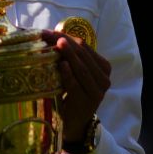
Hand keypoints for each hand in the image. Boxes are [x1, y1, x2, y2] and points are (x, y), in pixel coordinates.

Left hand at [40, 28, 111, 142]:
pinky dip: (69, 74)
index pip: (85, 47)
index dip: (68, 37)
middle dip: (65, 43)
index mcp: (103, 68)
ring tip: (58, 43)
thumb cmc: (71, 93)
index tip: (49, 31)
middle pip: (83, 55)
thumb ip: (69, 57)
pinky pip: (76, 85)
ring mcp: (97, 92)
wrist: (73, 122)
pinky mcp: (87, 103)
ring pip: (82, 69)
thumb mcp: (74, 73)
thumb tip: (50, 34)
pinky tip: (62, 65)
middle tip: (48, 34)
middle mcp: (104, 79)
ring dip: (69, 55)